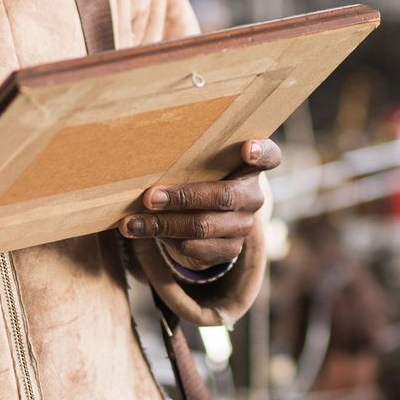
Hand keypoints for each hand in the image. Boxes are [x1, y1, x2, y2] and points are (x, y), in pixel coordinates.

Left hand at [118, 139, 279, 270]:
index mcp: (251, 167)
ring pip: (202, 227)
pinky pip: (195, 248)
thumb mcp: (200, 163)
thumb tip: (145, 156)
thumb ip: (190, 157)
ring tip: (130, 223)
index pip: (269, 156)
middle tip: (149, 197)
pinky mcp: (230, 250)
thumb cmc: (198, 176)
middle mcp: (253, 197)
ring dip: (161, 226)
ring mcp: (243, 225)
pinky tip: (141, 232)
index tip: (247, 149)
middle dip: (182, 197)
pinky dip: (164, 240)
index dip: (261, 152)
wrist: (206, 215)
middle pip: (222, 196)